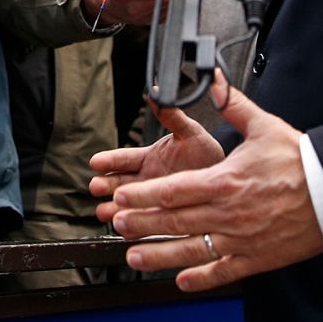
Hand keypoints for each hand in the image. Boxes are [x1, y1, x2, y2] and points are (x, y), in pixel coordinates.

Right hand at [89, 93, 225, 224]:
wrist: (226, 183)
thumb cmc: (207, 155)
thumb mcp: (190, 133)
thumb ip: (172, 116)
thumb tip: (157, 92)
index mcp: (149, 158)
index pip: (124, 157)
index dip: (109, 159)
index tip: (95, 161)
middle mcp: (146, 179)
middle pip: (119, 182)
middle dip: (105, 184)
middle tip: (96, 186)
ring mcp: (152, 199)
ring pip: (127, 204)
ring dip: (114, 208)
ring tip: (104, 212)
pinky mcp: (160, 218)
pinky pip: (143, 223)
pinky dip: (133, 227)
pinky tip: (125, 229)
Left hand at [107, 70, 322, 291]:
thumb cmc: (299, 160)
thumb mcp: (263, 126)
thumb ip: (232, 104)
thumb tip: (213, 78)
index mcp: (224, 180)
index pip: (173, 190)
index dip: (144, 196)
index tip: (122, 197)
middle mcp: (228, 212)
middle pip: (175, 221)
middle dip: (142, 223)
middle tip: (116, 225)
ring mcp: (242, 238)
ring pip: (192, 250)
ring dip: (160, 255)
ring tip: (133, 256)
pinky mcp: (258, 257)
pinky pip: (224, 271)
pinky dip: (202, 277)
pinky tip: (182, 280)